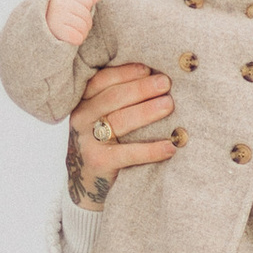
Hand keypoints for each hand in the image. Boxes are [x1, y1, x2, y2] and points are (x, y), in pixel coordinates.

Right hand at [44, 0, 102, 46]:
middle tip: (75, 26)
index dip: (83, 10)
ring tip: (73, 32)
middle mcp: (61, 4)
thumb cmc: (57, 13)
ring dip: (82, 33)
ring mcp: (58, 16)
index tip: (74, 13)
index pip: (87, 2)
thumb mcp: (71, 2)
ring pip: (83, 27)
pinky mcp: (57, 30)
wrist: (35, 26)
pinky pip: (77, 38)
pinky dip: (76, 40)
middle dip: (85, 24)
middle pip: (87, 16)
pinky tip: (70, 39)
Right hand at [64, 60, 173, 207]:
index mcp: (83, 102)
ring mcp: (87, 141)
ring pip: (120, 121)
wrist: (85, 183)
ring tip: (169, 105)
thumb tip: (156, 77)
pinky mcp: (98, 162)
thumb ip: (118, 99)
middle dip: (141, 88)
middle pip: (113, 98)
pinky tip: (170, 146)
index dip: (125, 73)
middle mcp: (82, 119)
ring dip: (147, 111)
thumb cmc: (103, 142)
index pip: (102, 81)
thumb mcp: (101, 116)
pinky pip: (128, 153)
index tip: (148, 69)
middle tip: (165, 83)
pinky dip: (151, 150)